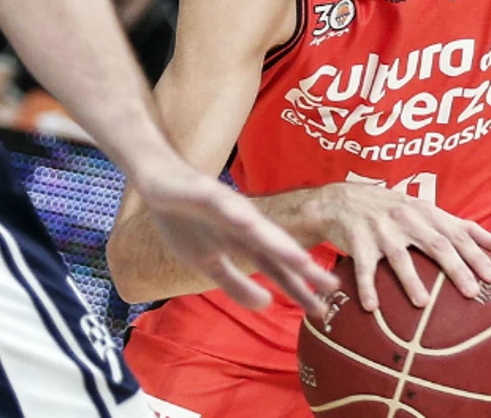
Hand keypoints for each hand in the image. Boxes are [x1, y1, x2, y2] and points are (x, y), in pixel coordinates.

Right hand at [135, 165, 336, 317]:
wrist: (157, 181)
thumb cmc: (185, 221)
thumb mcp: (209, 263)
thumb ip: (236, 284)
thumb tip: (266, 305)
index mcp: (244, 243)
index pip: (276, 269)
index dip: (298, 288)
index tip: (322, 309)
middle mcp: (243, 225)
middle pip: (276, 250)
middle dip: (303, 268)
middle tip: (332, 286)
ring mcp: (227, 207)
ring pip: (257, 227)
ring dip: (279, 243)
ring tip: (301, 260)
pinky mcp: (204, 191)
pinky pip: (221, 203)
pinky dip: (234, 212)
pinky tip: (247, 222)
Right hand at [316, 182, 490, 311]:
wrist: (343, 200)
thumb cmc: (391, 209)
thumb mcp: (425, 211)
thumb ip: (460, 227)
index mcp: (425, 212)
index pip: (456, 233)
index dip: (475, 254)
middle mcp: (406, 219)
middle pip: (436, 244)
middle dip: (455, 268)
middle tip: (471, 292)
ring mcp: (381, 230)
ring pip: (400, 256)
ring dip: (410, 280)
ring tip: (422, 304)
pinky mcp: (358, 241)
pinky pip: (363, 267)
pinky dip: (367, 287)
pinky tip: (371, 307)